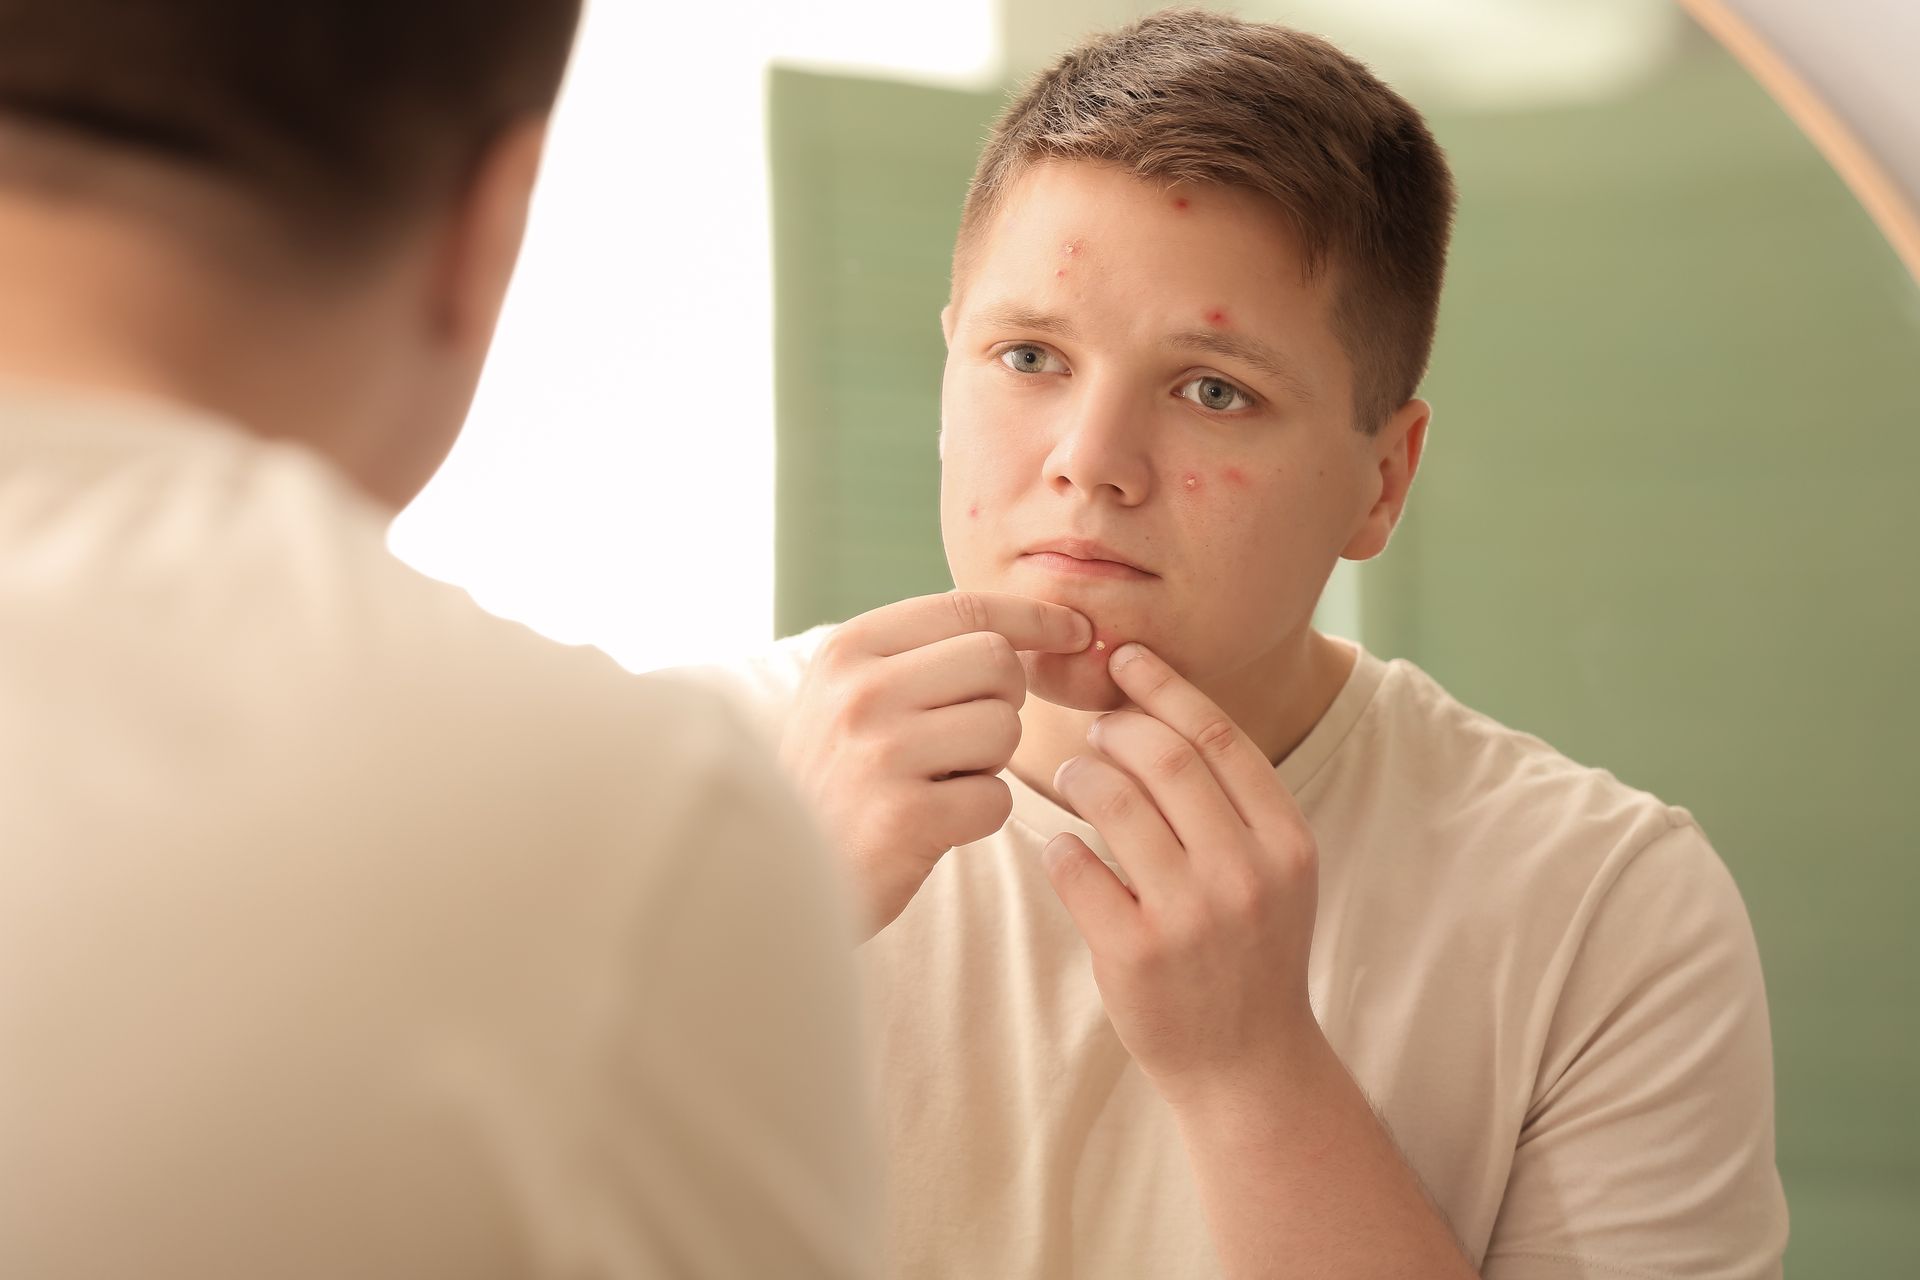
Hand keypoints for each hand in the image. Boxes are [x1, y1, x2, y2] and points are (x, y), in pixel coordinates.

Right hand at [783, 591, 1091, 936]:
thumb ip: (916, 654)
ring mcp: (879, 753)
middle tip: (963, 741)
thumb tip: (1022, 628)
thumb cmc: (834, 783)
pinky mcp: (903, 817)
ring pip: (1004, 729)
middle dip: (1002, 702)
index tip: (1077, 631)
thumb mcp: (848, 697)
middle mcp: (859, 691)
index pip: (966, 607)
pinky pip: (995, 798)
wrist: (772, 877)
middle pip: (997, 663)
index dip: (1034, 617)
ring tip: (937, 783)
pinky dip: (978, 816)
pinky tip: (932, 826)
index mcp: (848, 649)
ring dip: (989, 763)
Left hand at [1044, 642, 1320, 1107]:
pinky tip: (1063, 848)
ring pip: (1113, 801)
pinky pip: (1075, 866)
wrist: (1249, 1064)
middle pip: (1164, 756)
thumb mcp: (1274, 872)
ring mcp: (1190, 915)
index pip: (1219, 736)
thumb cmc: (1251, 952)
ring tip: (1075, 779)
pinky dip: (1060, 846)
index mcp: (1286, 842)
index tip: (1126, 658)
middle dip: (1117, 727)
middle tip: (1095, 729)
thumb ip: (1233, 802)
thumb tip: (1155, 713)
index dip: (1165, 686)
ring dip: (1081, 776)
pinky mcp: (1135, 953)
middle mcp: (1245, 873)